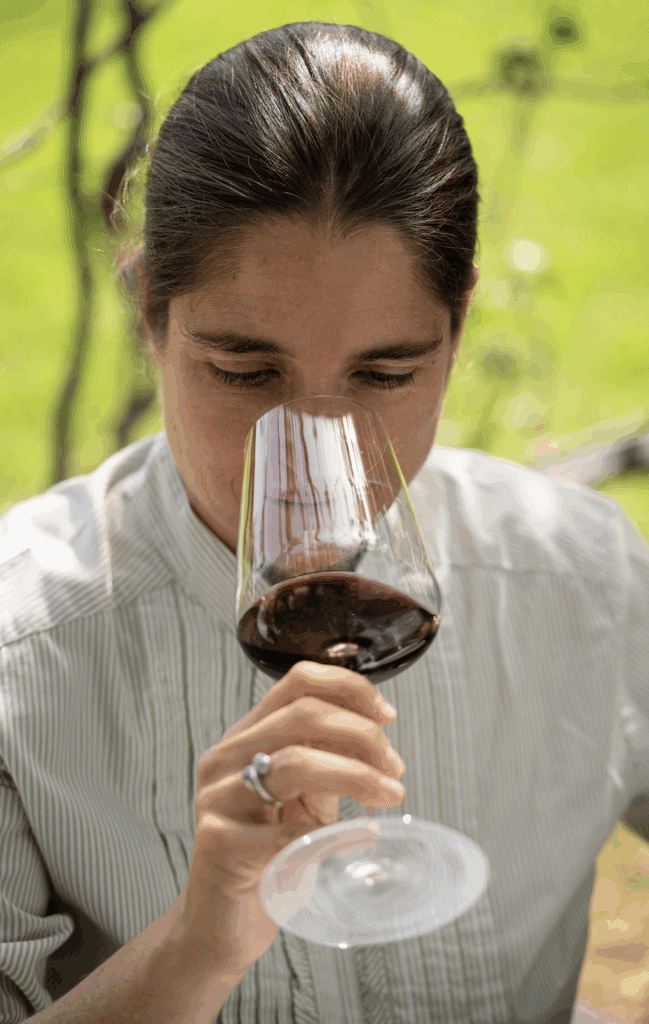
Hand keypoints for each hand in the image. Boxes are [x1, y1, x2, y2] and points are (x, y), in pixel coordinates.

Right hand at [174, 661, 404, 971]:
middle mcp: (226, 757)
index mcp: (248, 736)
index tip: (387, 716)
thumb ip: (330, 761)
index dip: (349, 689)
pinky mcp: (218, 843)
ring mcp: (217, 798)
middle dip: (361, 735)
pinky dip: (336, 833)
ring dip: (356, 775)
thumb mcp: (304, 797)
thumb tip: (379, 735)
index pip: (297, 682)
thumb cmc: (269, 857)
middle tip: (393, 766)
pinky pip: (287, 832)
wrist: (224, 922)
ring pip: (295, 762)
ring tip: (388, 795)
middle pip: (301, 715)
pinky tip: (361, 837)